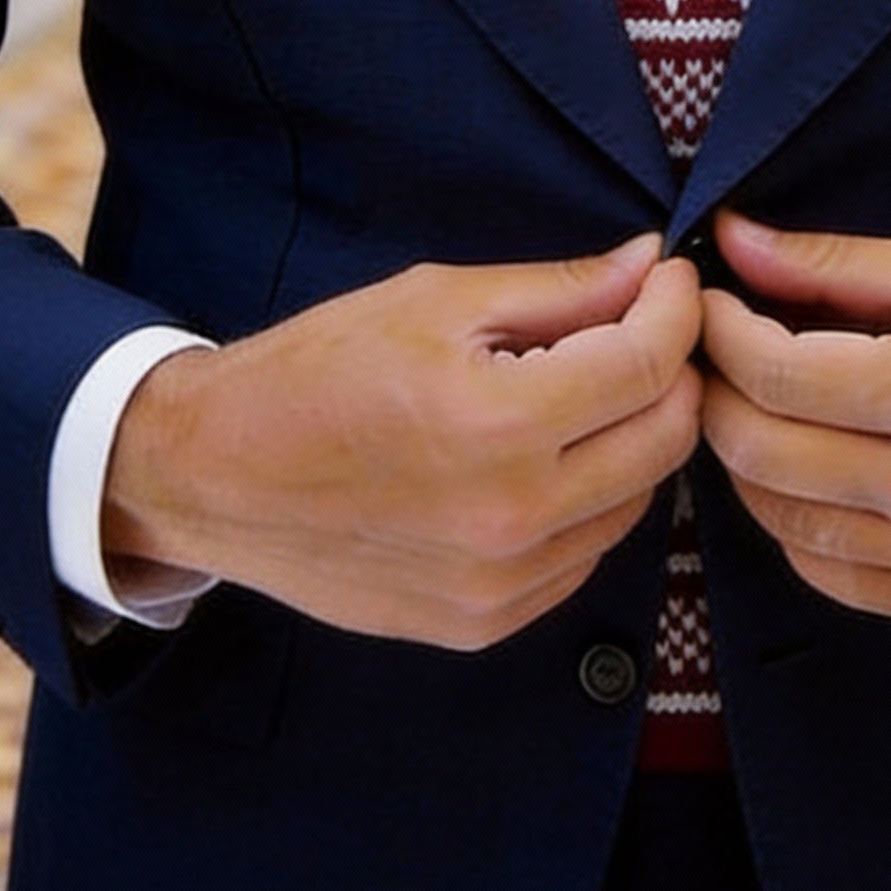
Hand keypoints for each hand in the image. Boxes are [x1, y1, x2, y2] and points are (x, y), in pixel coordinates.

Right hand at [103, 236, 702, 650]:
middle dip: (672, 371)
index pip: (648, 365)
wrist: (213, 477)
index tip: (670, 280)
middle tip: (643, 329)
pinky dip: (590, 501)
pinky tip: (546, 459)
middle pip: (666, 439)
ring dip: (635, 438)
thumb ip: (558, 289)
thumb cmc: (316, 372)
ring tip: (588, 391)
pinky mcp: (484, 624)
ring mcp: (501, 585)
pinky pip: (585, 555)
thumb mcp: (436, 301)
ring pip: (637, 502)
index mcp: (499, 424)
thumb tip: (649, 265)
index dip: (677, 310)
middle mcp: (512, 517)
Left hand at [698, 213, 890, 630]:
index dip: (720, 331)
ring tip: (754, 410)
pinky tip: (804, 478)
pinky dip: (798, 529)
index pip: (773, 372)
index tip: (708, 301)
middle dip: (717, 394)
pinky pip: (837, 578)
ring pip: (785, 525)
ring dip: (747, 464)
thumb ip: (840, 265)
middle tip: (716, 354)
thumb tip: (736, 240)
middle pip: (761, 452)